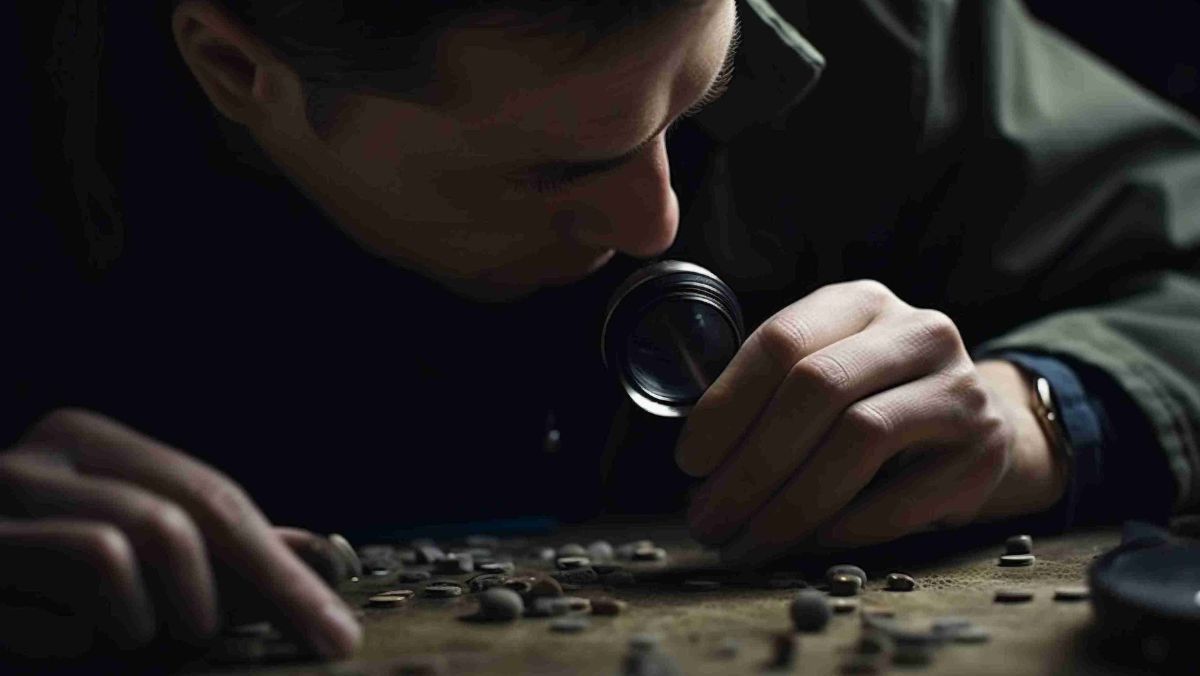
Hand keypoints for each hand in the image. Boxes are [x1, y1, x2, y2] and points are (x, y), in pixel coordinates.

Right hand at [0, 409, 360, 659]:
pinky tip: (61, 639)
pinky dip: (82, 632)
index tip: (337, 632)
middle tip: (283, 640)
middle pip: (189, 512)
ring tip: (139, 636)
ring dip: (155, 616)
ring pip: (134, 544)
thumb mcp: (132, 562)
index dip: (286, 569)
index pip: (217, 498)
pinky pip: (69, 580)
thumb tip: (319, 558)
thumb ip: (216, 555)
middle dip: (256, 589)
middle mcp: (42, 456)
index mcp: (92, 445)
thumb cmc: (28, 588)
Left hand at [675, 280, 1066, 563]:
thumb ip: (766, 394)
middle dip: (750, 464)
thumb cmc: (873, 401)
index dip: (726, 404)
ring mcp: (960, 390)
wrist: (977, 428)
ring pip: (859, 439)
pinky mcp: (982, 453)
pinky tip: (804, 542)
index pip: (781, 341)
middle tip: (708, 516)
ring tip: (747, 540)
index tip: (689, 462)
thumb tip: (697, 464)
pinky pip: (898, 498)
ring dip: (789, 503)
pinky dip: (840, 528)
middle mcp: (918, 332)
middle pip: (817, 388)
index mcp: (861, 302)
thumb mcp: (824, 371)